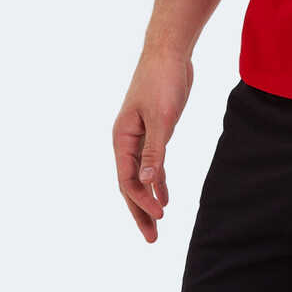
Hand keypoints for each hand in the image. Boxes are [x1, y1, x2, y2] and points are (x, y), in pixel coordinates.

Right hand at [112, 52, 193, 241]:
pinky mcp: (154, 131)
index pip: (127, 179)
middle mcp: (126, 141)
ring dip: (148, 199)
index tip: (161, 216)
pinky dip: (158, 181)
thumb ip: (155, 151)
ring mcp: (139, 137)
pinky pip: (153, 164)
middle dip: (140, 211)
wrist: (169, 52)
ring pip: (141, 176)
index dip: (141, 200)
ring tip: (158, 225)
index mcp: (122, 138)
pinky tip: (166, 197)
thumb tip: (147, 183)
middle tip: (152, 239)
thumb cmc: (162, 81)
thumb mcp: (162, 118)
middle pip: (130, 184)